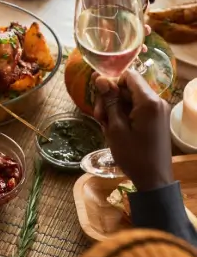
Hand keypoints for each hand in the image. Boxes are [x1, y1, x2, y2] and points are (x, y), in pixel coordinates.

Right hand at [93, 69, 172, 190]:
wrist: (153, 180)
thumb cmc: (133, 154)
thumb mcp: (115, 127)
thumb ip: (109, 100)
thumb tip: (100, 78)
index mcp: (149, 101)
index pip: (128, 76)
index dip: (112, 83)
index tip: (100, 97)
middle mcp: (157, 102)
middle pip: (127, 88)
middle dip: (110, 98)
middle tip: (98, 116)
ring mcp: (157, 111)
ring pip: (129, 98)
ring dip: (114, 108)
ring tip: (104, 125)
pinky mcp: (155, 119)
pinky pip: (135, 108)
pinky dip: (123, 115)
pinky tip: (113, 128)